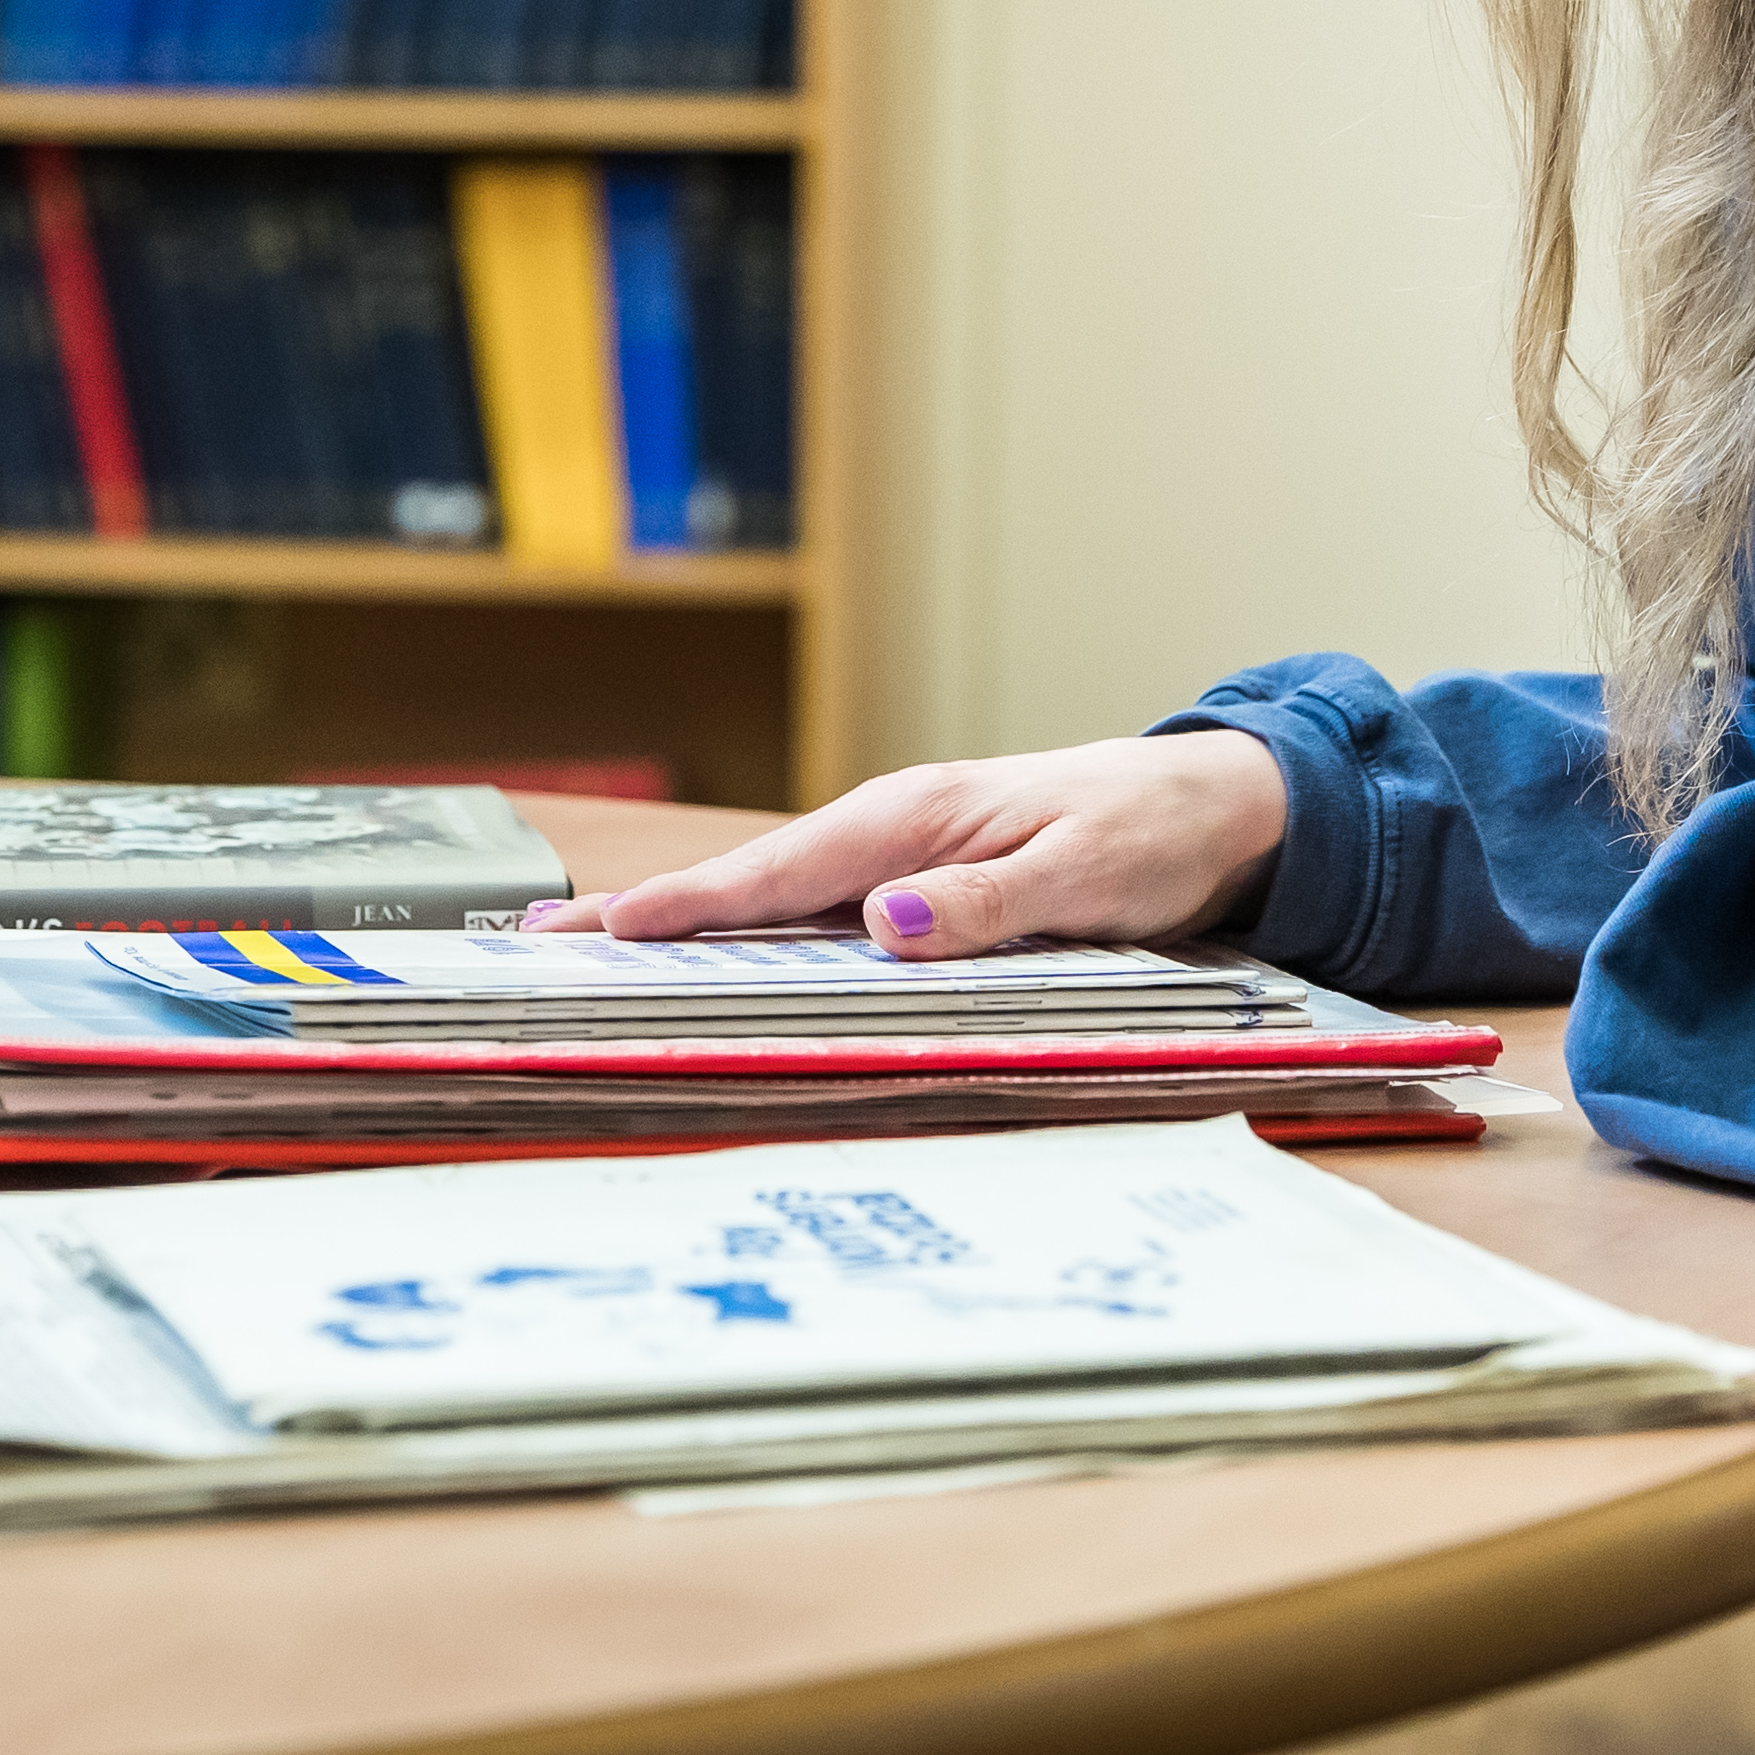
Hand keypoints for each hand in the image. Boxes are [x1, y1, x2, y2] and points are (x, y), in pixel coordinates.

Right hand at [524, 730, 1292, 957]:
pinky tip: (712, 953)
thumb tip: (887, 921)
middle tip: (544, 938)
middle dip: (648, 908)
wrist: (1210, 802)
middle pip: (750, 878)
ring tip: (596, 947)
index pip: (780, 871)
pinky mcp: (915, 875)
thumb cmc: (1147, 832)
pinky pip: (815, 905)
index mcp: (914, 819)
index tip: (605, 928)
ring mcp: (897, 850)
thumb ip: (990, 905)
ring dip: (687, 920)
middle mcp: (889, 828)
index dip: (689, 906)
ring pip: (773, 893)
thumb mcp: (1085, 876)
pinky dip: (750, 924)